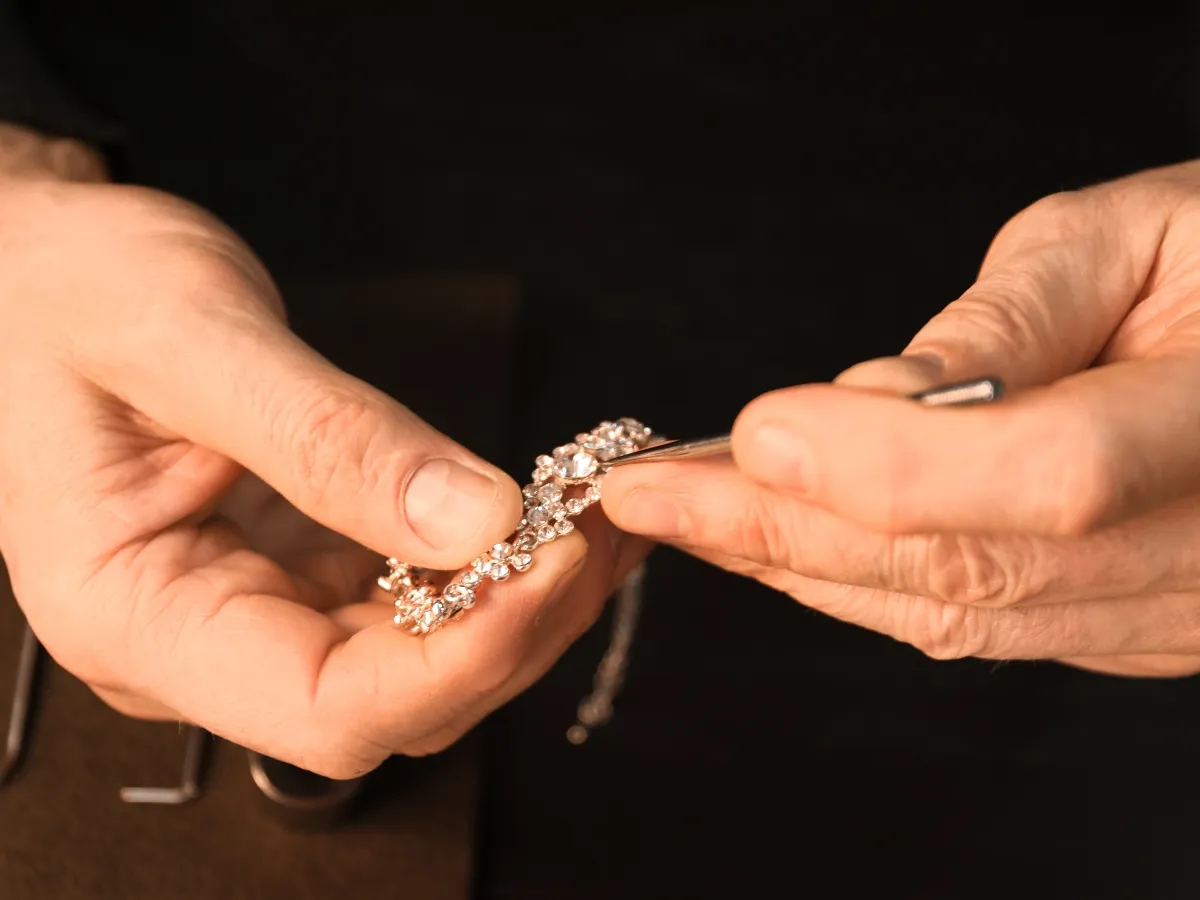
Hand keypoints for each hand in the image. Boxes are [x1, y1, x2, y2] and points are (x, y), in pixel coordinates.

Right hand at [0, 125, 641, 776]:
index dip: (456, 661)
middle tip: (597, 527)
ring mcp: (254, 609)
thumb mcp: (187, 338)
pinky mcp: (299, 571)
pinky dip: (490, 564)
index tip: (547, 569)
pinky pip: (411, 600)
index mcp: (135, 613)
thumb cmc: (65, 293)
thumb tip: (475, 519)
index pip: (323, 708)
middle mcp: (200, 639)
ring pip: (417, 661)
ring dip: (519, 599)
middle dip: (513, 627)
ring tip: (593, 512)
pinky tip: (544, 512)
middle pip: (392, 700)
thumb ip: (328, 438)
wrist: (38, 271)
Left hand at [605, 159, 1199, 678]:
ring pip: (965, 616)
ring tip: (685, 517)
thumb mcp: (1125, 238)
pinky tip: (781, 544)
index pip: (1048, 476)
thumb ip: (1004, 325)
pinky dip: (866, 585)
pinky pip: (984, 627)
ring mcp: (1177, 611)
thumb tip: (866, 399)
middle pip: (976, 568)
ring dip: (804, 567)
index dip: (888, 466)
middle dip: (787, 532)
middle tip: (648, 492)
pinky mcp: (1135, 629)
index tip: (752, 435)